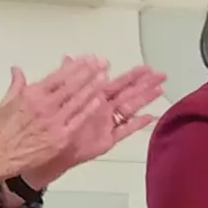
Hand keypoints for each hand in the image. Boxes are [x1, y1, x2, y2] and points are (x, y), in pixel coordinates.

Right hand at [0, 56, 108, 188]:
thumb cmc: (0, 133)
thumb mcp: (5, 103)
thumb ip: (16, 85)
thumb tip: (17, 70)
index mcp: (32, 95)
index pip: (58, 76)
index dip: (75, 66)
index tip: (86, 59)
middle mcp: (44, 105)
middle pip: (71, 85)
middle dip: (89, 72)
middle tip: (102, 62)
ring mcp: (54, 121)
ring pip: (77, 100)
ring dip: (92, 87)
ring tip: (104, 76)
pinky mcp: (60, 137)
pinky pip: (78, 121)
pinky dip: (88, 110)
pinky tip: (99, 101)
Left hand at [22, 63, 166, 189]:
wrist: (46, 149)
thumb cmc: (52, 125)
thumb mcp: (58, 97)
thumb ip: (65, 77)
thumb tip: (67, 58)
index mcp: (93, 98)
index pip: (117, 83)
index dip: (131, 75)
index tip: (146, 67)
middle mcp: (103, 109)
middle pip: (129, 93)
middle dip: (145, 84)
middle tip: (161, 75)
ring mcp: (107, 124)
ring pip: (130, 109)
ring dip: (144, 99)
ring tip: (159, 90)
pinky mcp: (107, 140)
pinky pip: (124, 131)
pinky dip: (136, 125)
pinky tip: (149, 117)